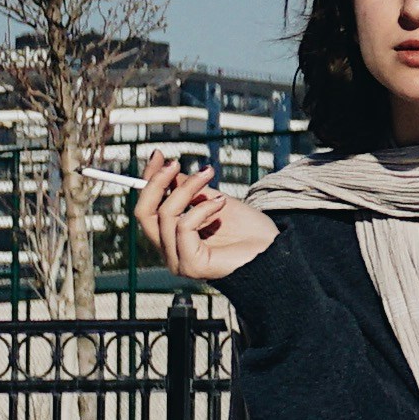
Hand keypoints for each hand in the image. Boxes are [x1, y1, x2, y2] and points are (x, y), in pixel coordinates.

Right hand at [136, 152, 273, 281]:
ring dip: (187, 188)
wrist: (274, 252)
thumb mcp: (214, 201)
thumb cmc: (248, 231)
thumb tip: (170, 172)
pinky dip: (202, 208)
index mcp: (172, 238)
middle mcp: (170, 251)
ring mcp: (178, 260)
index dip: (149, 180)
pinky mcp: (191, 265)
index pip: (147, 208)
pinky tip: (221, 203)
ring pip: (166, 215)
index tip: (158, 154)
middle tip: (176, 163)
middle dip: (157, 182)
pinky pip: (184, 227)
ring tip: (209, 176)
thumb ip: (190, 192)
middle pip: (144, 213)